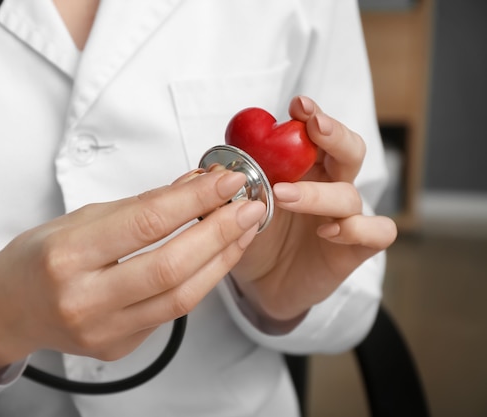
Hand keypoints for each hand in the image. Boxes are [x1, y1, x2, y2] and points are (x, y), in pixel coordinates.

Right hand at [0, 169, 265, 374]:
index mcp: (67, 256)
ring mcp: (103, 331)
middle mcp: (83, 299)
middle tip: (249, 204)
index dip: (194, 199)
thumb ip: (141, 205)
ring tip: (244, 229)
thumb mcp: (82, 218)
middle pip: (172, 266)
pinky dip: (199, 280)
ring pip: (181, 297)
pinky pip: (171, 312)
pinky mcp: (118, 347)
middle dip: (220, 232)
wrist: (8, 307)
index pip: (146, 222)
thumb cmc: (39, 256)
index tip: (226, 179)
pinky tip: (215, 256)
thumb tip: (195, 183)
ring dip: (221, 259)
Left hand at [230, 96, 396, 323]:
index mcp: (303, 168)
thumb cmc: (252, 238)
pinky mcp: (356, 248)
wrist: (261, 285)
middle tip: (314, 127)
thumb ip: (229, 185)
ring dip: (317, 192)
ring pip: (350, 194)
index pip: (316, 134)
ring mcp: (345, 216)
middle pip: (349, 150)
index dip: (311, 116)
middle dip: (333, 134)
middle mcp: (329, 185)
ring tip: (282, 196)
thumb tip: (215, 166)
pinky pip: (377, 231)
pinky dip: (357, 228)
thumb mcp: (232, 208)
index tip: (297, 105)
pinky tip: (327, 232)